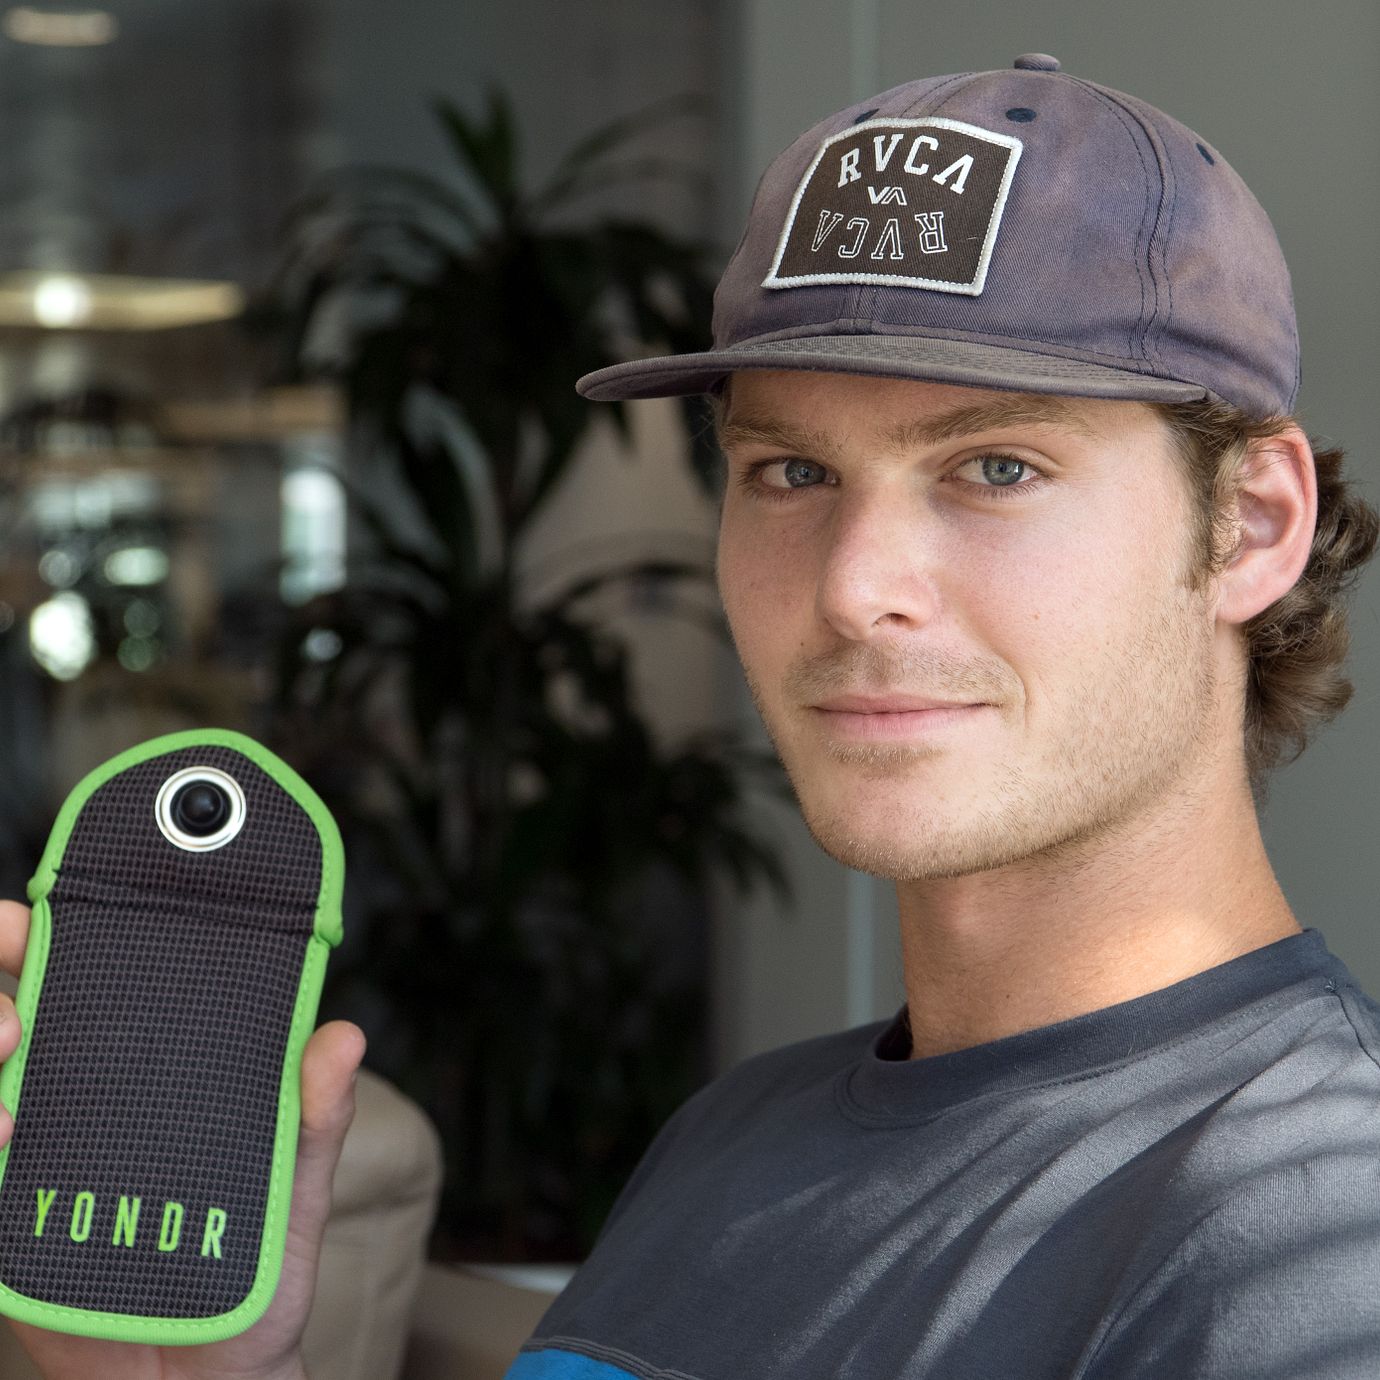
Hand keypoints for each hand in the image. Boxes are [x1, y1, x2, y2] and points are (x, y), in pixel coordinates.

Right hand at [0, 898, 366, 1379]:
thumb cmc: (253, 1273)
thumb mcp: (293, 1187)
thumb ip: (313, 1118)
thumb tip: (341, 1037)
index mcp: (146, 1076)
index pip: (91, 987)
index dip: (51, 940)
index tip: (38, 912)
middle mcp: (79, 1104)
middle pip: (9, 1020)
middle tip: (12, 1009)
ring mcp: (33, 1161)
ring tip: (7, 1057)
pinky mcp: (6, 1223)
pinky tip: (4, 1139)